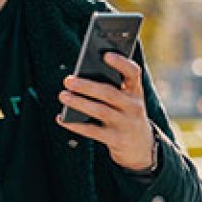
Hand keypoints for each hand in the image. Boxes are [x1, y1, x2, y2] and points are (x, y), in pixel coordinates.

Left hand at [56, 53, 153, 171]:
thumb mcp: (127, 99)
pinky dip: (75, 124)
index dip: (121, 63)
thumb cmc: (126, 113)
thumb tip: (80, 77)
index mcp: (135, 91)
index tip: (106, 55)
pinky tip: (62, 118)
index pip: (133, 73)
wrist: (140, 146)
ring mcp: (125, 124)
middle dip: (87, 86)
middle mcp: (133, 106)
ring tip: (63, 95)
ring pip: (100, 111)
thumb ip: (111, 86)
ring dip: (79, 103)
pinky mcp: (116, 140)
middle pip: (109, 93)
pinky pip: (92, 131)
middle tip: (68, 80)